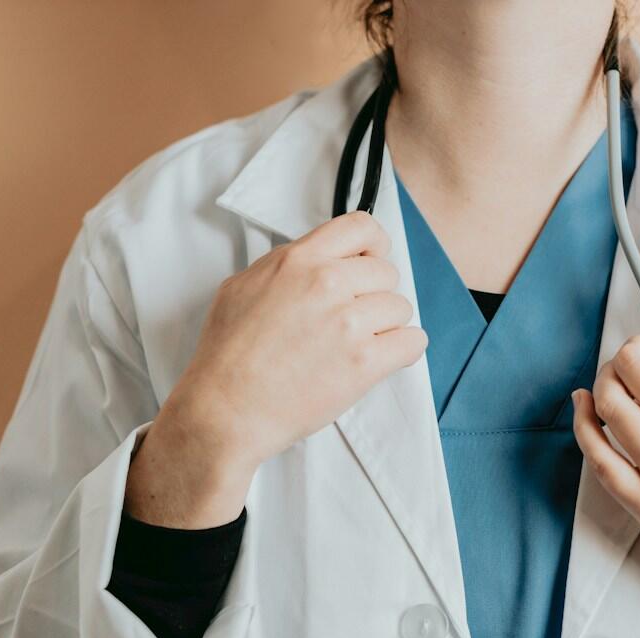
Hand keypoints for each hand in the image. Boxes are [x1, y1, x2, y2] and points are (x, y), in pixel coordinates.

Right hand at [127, 212, 427, 526]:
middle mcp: (327, 284)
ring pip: (401, 308)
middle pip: (386, 273)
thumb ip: (287, 267)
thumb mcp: (243, 286)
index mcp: (299, 260)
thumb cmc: (227, 354)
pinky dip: (402, 351)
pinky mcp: (365, 363)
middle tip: (351, 320)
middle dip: (374, 295)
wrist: (226, 409)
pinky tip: (379, 360)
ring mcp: (349, 323)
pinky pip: (413, 342)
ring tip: (356, 345)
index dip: (373, 246)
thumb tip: (319, 262)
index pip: (361, 227)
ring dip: (386, 326)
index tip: (368, 263)